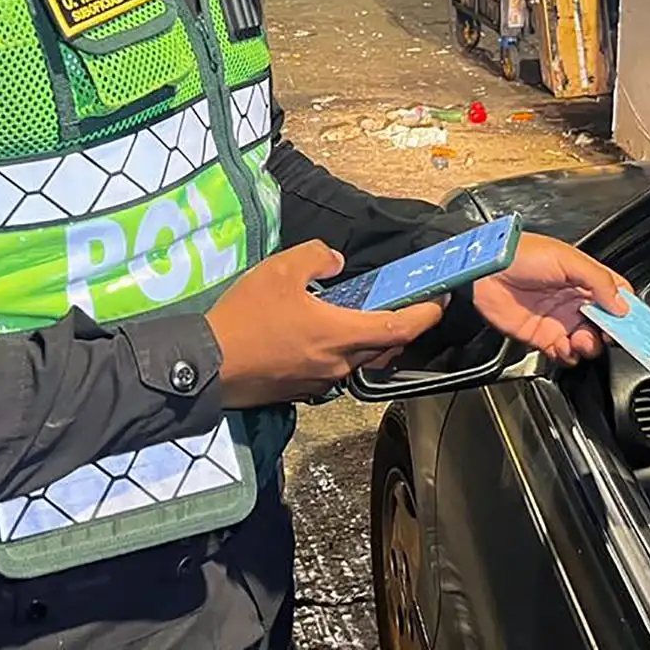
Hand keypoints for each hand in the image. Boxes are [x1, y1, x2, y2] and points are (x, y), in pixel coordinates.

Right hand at [207, 240, 447, 407]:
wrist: (208, 364)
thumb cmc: (247, 317)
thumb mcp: (281, 269)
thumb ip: (317, 258)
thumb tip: (336, 263)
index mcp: (341, 335)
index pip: (400, 328)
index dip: (425, 314)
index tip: (441, 301)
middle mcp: (339, 364)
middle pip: (384, 348)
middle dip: (400, 328)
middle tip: (404, 305)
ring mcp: (320, 382)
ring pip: (359, 361)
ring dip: (370, 341)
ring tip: (364, 317)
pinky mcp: (301, 391)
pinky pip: (335, 370)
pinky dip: (342, 352)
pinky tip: (324, 336)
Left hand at [472, 232, 630, 365]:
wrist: (485, 271)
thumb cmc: (522, 254)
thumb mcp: (568, 259)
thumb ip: (599, 281)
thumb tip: (623, 305)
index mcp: (584, 278)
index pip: (617, 297)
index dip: (628, 311)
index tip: (634, 323)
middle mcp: (575, 300)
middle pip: (606, 325)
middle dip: (611, 334)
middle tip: (608, 335)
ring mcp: (559, 319)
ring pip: (587, 342)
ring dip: (590, 346)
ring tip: (582, 340)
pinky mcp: (542, 336)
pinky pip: (564, 354)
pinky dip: (569, 356)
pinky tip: (565, 348)